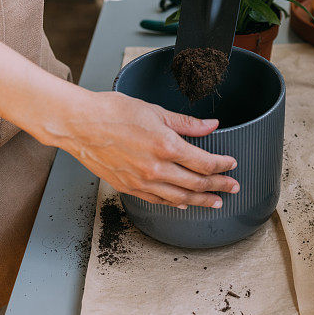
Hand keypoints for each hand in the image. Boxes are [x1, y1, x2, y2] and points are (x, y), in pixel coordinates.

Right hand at [59, 90, 239, 207]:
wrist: (80, 124)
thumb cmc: (113, 112)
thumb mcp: (155, 111)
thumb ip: (186, 123)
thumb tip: (211, 126)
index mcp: (166, 146)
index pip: (204, 162)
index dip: (222, 165)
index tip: (232, 164)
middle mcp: (156, 168)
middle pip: (197, 183)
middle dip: (219, 186)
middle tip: (233, 188)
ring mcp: (141, 181)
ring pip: (179, 198)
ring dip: (201, 201)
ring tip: (215, 202)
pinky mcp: (128, 187)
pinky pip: (157, 200)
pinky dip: (174, 203)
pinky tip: (183, 203)